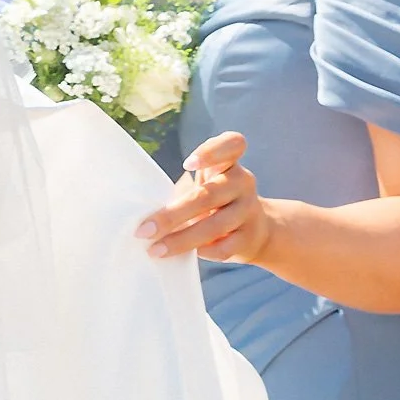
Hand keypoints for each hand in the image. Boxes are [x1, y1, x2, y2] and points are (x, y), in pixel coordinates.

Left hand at [138, 131, 271, 261]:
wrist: (256, 230)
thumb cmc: (215, 202)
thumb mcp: (204, 185)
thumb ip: (183, 189)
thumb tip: (143, 214)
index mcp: (229, 164)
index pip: (232, 144)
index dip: (210, 152)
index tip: (186, 165)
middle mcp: (243, 182)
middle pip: (208, 195)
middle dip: (172, 215)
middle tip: (144, 230)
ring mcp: (249, 209)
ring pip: (215, 225)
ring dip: (181, 240)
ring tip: (155, 250)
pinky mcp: (251, 236)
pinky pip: (227, 247)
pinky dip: (206, 252)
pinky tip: (192, 255)